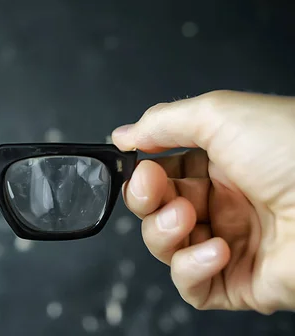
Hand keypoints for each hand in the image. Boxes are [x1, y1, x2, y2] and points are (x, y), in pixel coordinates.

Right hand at [112, 90, 294, 313]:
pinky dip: (190, 269)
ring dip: (164, 233)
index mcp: (220, 164)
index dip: (142, 175)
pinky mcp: (241, 282)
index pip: (161, 175)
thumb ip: (163, 122)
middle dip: (146, 202)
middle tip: (156, 192)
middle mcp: (224, 204)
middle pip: (156, 212)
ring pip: (166, 249)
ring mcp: (231, 244)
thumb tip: (124, 135)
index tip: (138, 168)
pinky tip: (216, 250)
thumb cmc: (293, 150)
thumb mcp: (220, 115)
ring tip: (189, 218)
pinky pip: (193, 287)